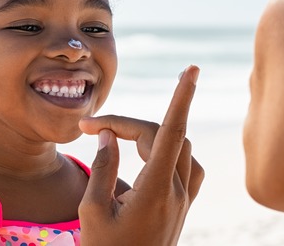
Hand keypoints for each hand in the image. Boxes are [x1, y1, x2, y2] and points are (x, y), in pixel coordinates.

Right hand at [78, 65, 203, 245]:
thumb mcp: (92, 212)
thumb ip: (102, 169)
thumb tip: (109, 136)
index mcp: (153, 192)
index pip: (171, 133)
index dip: (181, 98)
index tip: (191, 69)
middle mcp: (175, 192)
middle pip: (164, 137)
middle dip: (129, 124)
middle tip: (92, 129)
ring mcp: (183, 200)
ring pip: (180, 148)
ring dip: (152, 134)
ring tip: (118, 138)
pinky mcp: (183, 206)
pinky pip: (187, 166)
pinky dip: (170, 150)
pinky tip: (149, 155)